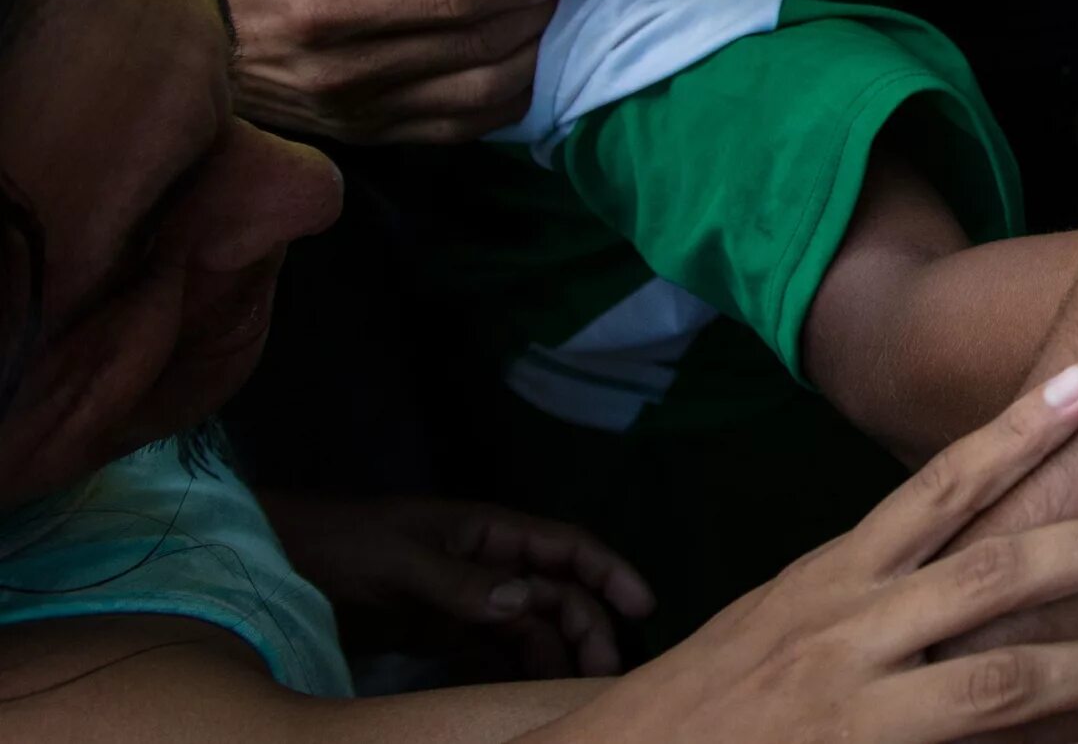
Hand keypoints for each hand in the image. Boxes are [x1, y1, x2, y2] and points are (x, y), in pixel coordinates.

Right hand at [201, 0, 573, 142]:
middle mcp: (349, 71)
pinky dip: (503, 104)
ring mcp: (359, 114)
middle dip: (538, 18)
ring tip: (559, 26)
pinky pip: (454, 129)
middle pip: (474, 50)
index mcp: (330, 8)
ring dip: (533, 63)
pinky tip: (527, 72)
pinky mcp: (365, 137)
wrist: (182, 39)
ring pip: (476, 99)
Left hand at [260, 491, 653, 678]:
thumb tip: (527, 601)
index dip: (610, 571)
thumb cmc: (344, 546)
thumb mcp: (400, 561)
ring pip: (535, 628)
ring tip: (577, 691)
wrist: (284, 565)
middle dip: (589, 628)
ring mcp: (469, 601)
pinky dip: (519, 670)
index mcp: (489, 532)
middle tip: (605, 674)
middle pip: (559, 594)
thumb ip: (461, 582)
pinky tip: (530, 694)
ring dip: (559, 655)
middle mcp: (490, 565)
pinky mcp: (445, 633)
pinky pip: (497, 652)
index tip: (644, 607)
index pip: (566, 547)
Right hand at [581, 366, 1077, 742]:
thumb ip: (883, 573)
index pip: (940, 486)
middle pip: (995, 577)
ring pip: (1002, 685)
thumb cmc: (722, 687)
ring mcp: (859, 714)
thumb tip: (986, 523)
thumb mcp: (795, 609)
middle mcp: (849, 634)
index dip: (1020, 430)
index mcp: (834, 578)